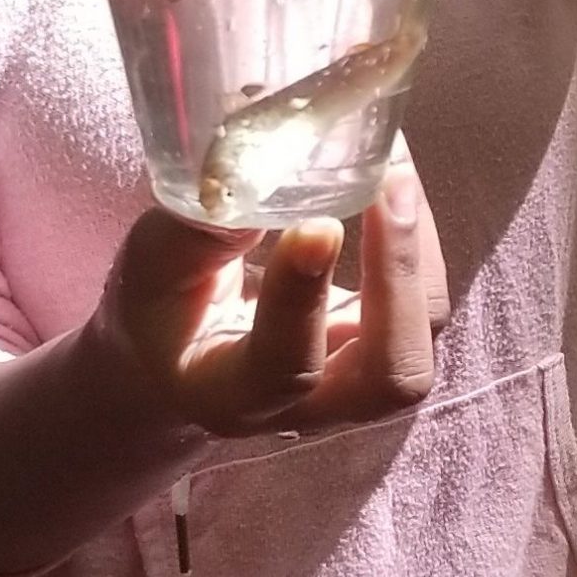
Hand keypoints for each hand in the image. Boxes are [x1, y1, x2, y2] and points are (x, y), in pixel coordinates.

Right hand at [94, 160, 448, 439]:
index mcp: (234, 396)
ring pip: (420, 336)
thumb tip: (256, 175)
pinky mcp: (380, 341)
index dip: (305, 297)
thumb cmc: (161, 310)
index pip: (283, 366)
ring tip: (395, 170)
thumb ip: (194, 233)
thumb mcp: (152, 269)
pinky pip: (423, 302)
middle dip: (400, 278)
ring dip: (418, 252)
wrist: (178, 356)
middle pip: (390, 376)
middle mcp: (310, 406)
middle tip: (388, 186)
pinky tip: (393, 175)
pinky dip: (418, 239)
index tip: (316, 222)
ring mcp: (355, 380)